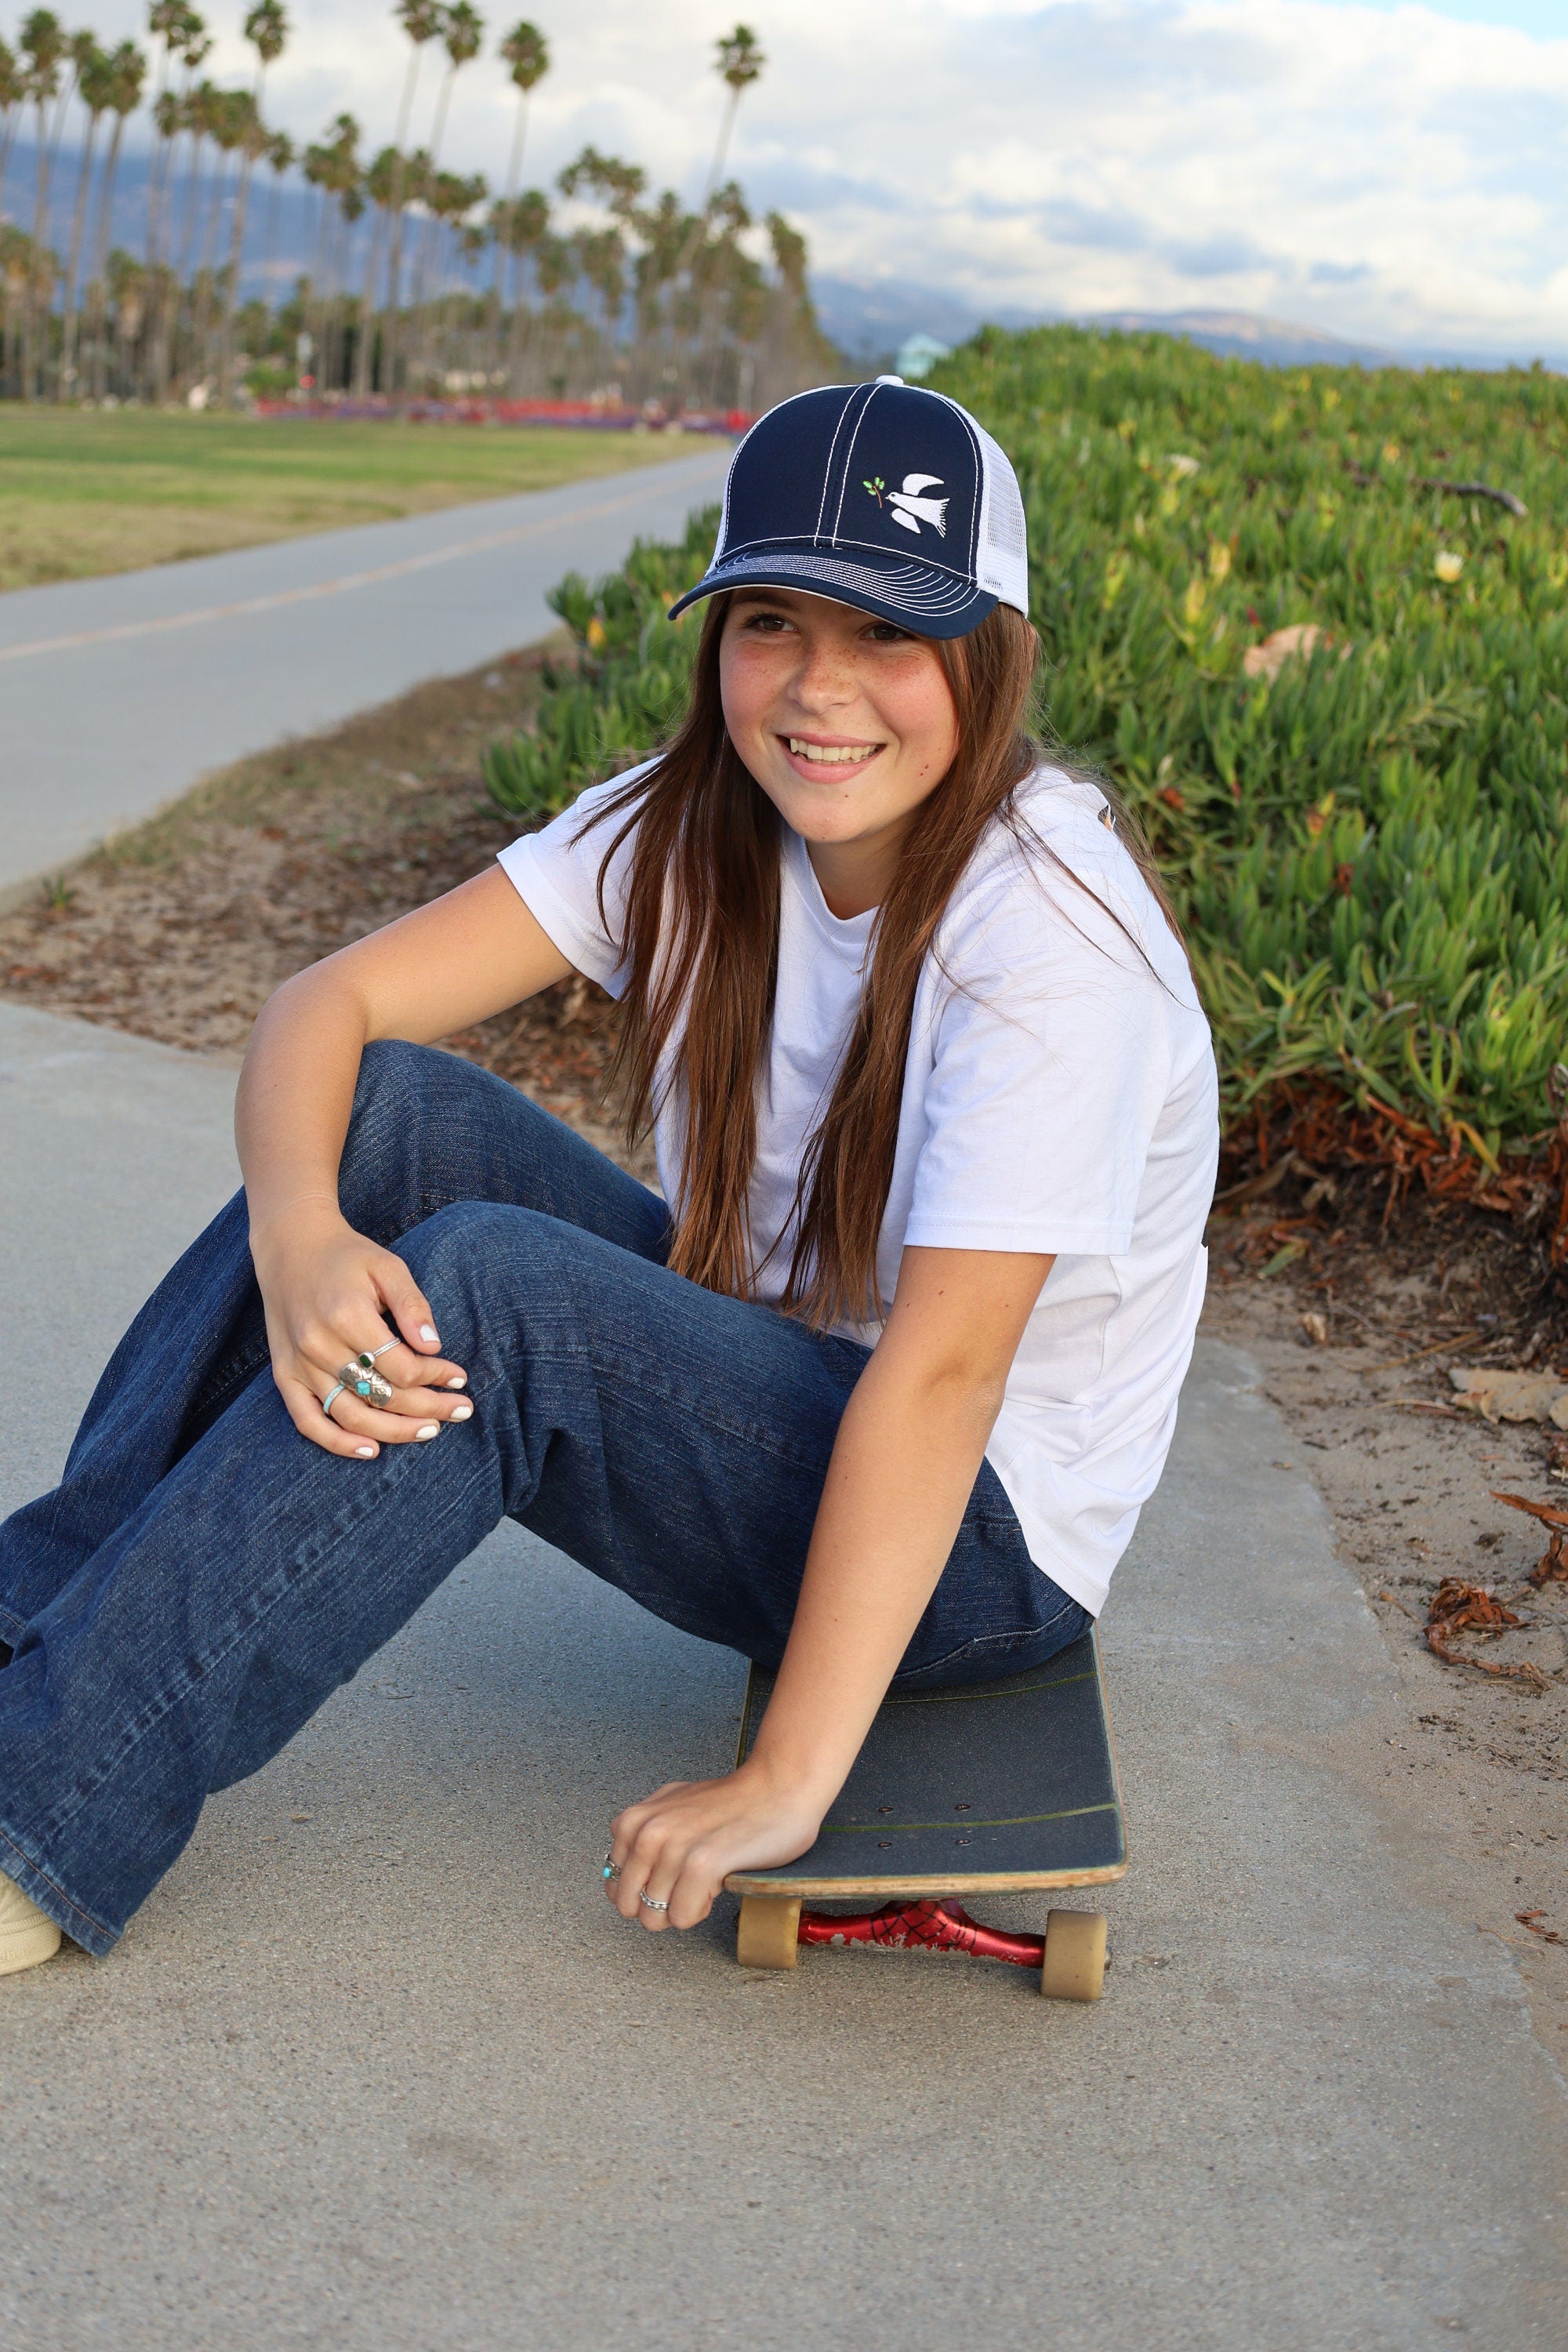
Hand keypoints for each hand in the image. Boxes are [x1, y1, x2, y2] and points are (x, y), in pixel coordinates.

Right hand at [250, 1198, 471, 1459]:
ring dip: (394, 1431)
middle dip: (428, 1408)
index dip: (436, 1377)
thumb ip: (413, 1305)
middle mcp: (319, 1344)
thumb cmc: (347, 1257)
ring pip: (350, 1415)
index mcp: (347, 1315)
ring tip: (429, 1431)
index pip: (402, 1366)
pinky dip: (337, 1442)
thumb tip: (435, 1346)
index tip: (459, 1377)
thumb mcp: (388, 1267)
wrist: (290, 1246)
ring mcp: (299, 1364)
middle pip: (381, 1395)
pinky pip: (307, 1421)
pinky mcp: (284, 1375)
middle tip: (460, 1411)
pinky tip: (370, 1450)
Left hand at [604, 1759, 824, 1931]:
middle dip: (659, 1906)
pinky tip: (717, 1883)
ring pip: (655, 1917)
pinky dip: (700, 1910)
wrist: (778, 1788)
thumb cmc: (731, 1801)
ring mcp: (673, 1849)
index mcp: (633, 1822)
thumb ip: (642, 1833)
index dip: (646, 1890)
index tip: (671, 1877)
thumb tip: (616, 1876)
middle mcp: (646, 1833)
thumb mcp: (671, 1806)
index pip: (614, 1887)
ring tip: (706, 1879)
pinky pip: (683, 1917)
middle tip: (688, 1885)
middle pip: (630, 1907)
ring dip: (683, 1907)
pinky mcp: (701, 1865)